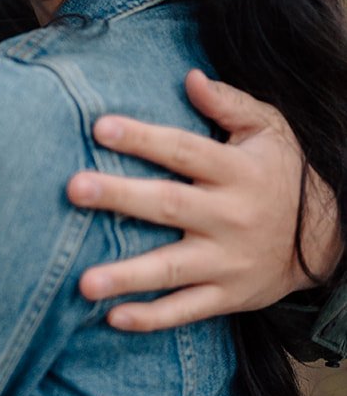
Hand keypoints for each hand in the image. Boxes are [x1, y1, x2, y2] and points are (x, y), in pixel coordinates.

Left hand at [66, 69, 342, 330]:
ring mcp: (229, 261)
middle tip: (73, 188)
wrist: (328, 238)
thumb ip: (229, 104)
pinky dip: (152, 318)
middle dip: (120, 197)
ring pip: (172, 269)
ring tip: (83, 282)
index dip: (143, 138)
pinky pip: (187, 311)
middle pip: (168, 205)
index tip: (99, 127)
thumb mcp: (268, 130)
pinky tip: (113, 317)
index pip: (184, 150)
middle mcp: (231, 216)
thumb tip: (190, 76)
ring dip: (127, 276)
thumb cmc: (283, 172)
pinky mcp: (229, 295)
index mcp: (236, 171)